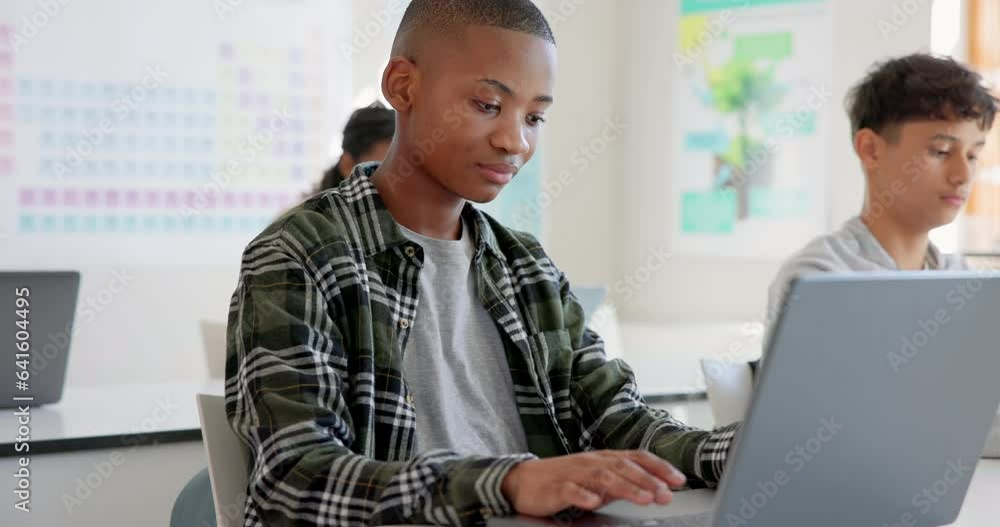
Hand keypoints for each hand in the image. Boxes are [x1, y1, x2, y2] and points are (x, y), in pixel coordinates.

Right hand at [500, 450, 686, 517]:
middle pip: (623, 466)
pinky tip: (595, 502)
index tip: (679, 479)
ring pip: (602, 477)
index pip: (636, 457)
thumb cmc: (564, 480)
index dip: (658, 467)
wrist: (523, 481)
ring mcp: (573, 473)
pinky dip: (584, 495)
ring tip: (644, 499)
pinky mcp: (555, 487)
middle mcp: (591, 462)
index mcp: (604, 459)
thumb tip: (654, 487)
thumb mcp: (598, 480)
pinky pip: (570, 490)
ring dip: (626, 487)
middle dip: (648, 480)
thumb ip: (623, 482)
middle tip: (666, 494)